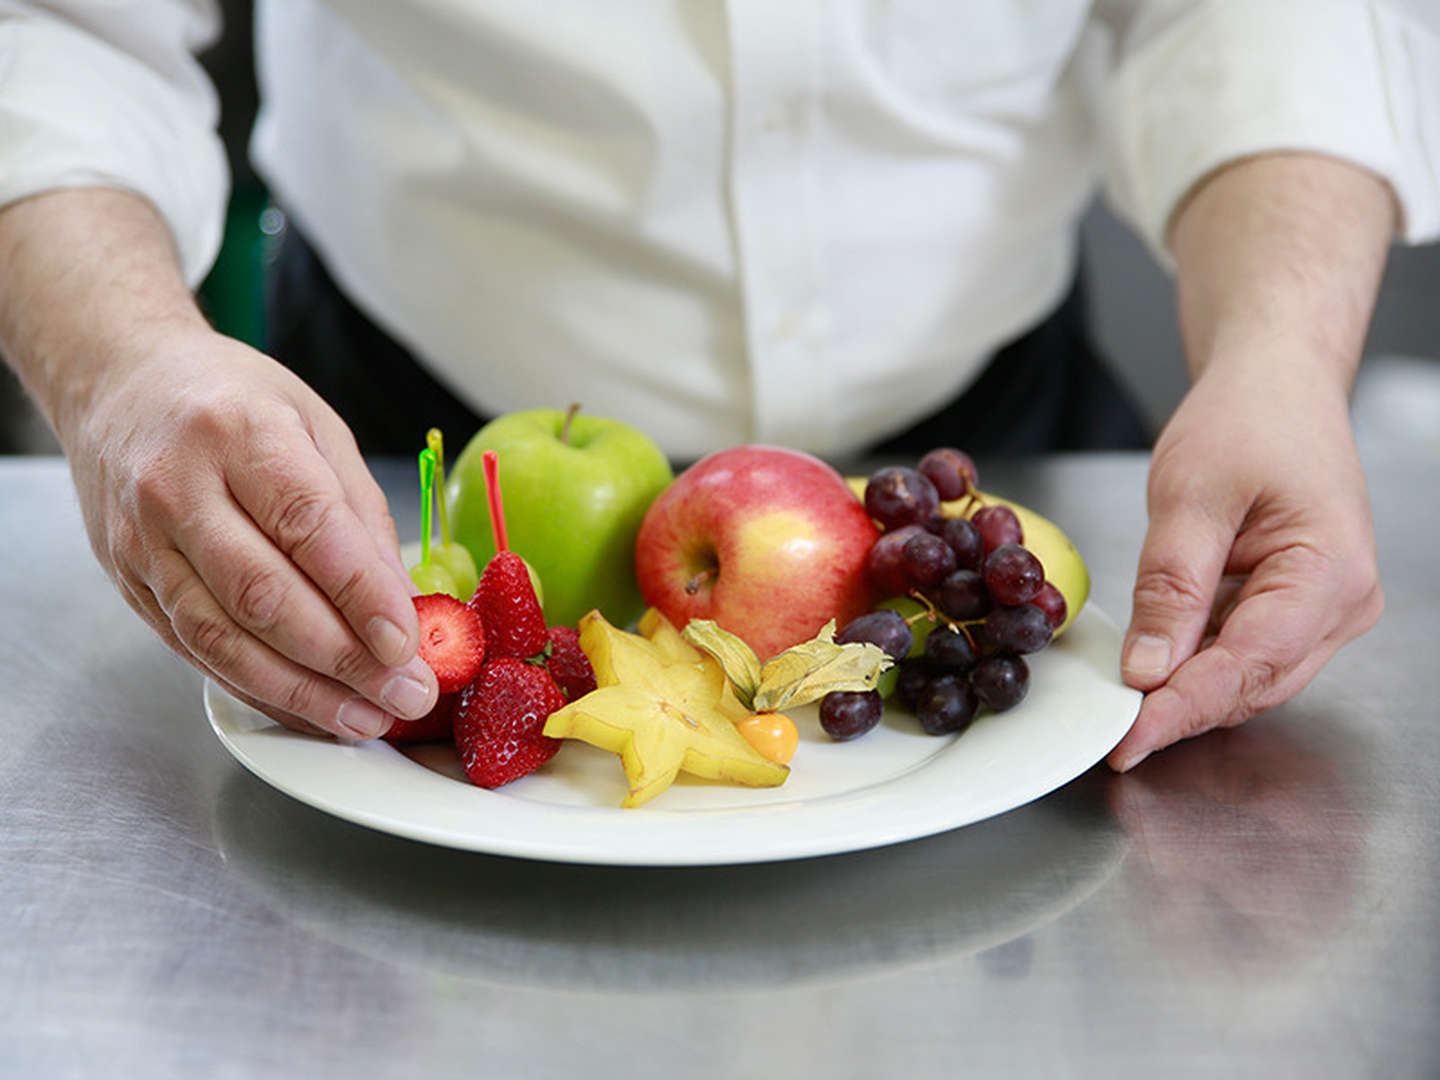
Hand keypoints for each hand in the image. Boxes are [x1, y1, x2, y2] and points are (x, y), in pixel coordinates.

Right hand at [65, 324, 437, 738]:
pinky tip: (307, 708)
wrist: (119, 383)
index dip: (360, 592)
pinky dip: (257, 688)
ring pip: (222, 637)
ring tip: (364, 718)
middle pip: (262, 593)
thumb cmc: (233, 400)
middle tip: (405, 696)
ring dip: (301, 692)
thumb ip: (361, 516)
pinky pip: (195, 650)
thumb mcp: (317, 425)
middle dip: (343, 659)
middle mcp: (178, 487)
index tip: (407, 644)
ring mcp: (143, 541)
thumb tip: (403, 605)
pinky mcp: (128, 582)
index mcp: (239, 431)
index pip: (306, 523)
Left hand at [1107, 360, 1382, 770]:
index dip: (1182, 709)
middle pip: (1252, 685)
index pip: (1248, 665)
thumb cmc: (1249, 420)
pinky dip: (1195, 663)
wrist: (1276, 386)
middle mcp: (1341, 606)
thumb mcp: (1191, 495)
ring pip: (1247, 679)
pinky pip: (1241, 653)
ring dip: (1186, 690)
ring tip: (1123, 700)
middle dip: (1180, 710)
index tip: (1127, 742)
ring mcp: (1322, 612)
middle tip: (1112, 733)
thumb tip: (1148, 670)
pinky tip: (1153, 660)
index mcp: (1330, 574)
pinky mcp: (1293, 609)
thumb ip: (1170, 586)